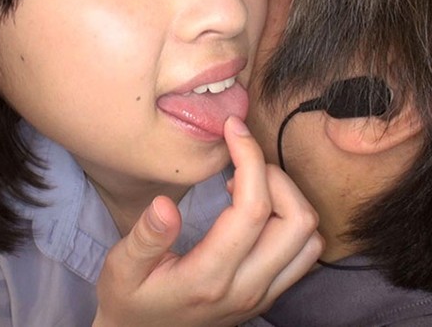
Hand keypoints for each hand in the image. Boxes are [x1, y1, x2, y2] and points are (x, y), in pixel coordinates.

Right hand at [93, 117, 323, 326]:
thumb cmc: (129, 301)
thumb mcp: (121, 270)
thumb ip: (145, 238)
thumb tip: (165, 204)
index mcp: (209, 277)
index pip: (253, 209)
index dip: (250, 159)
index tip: (233, 131)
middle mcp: (247, 288)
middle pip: (297, 220)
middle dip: (275, 175)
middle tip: (242, 160)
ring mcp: (263, 294)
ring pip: (310, 238)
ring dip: (289, 199)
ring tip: (249, 185)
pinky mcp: (270, 294)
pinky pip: (306, 254)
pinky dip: (293, 221)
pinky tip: (258, 210)